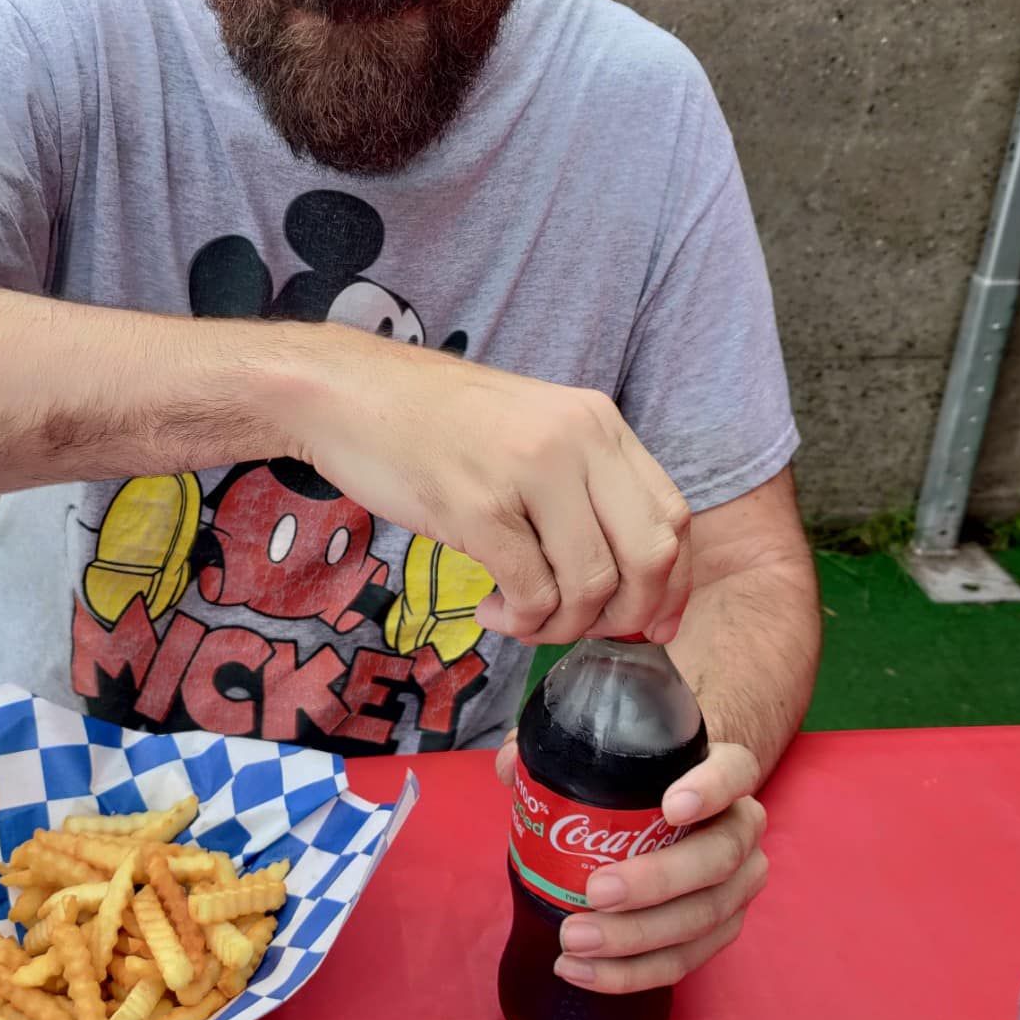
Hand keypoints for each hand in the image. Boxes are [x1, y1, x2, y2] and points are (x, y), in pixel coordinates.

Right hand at [292, 337, 690, 644]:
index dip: (671, 584)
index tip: (650, 624)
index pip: (672, 517)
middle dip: (625, 615)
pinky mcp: (478, 507)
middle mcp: (576, 441)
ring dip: (561, 624)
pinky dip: (520, 620)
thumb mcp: (532, 433)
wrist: (347, 392)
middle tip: (580, 627)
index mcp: (597, 422)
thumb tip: (630, 580)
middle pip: (650, 556)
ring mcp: (529, 471)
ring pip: (591, 584)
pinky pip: (532, 592)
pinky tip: (492, 609)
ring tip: (522, 616)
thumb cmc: (434, 423)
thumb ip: (583, 487)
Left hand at [495, 734, 767, 991]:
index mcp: (725, 773)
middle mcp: (742, 830)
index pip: (735, 772)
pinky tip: (584, 971)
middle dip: (656, 881)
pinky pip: (684, 960)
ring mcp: (737, 886)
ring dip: (636, 938)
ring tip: (573, 940)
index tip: (672, 806)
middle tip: (596, 892)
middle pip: (717, 859)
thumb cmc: (641, 778)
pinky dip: (633, 972)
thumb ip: (559, 747)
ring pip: (702, 919)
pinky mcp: (720, 931)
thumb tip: (509, 767)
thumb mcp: (608, 750)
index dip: (711, 789)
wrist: (677, 812)